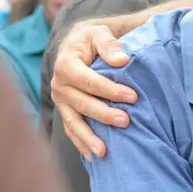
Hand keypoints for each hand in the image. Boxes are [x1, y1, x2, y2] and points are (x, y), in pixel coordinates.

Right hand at [51, 23, 135, 157]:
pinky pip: (71, 130)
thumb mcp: (99, 33)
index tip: (133, 96)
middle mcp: (59, 85)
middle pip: (82, 104)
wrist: (76, 45)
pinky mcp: (65, 111)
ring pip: (74, 122)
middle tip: (126, 121)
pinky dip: (81, 144)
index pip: (89, 81)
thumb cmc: (91, 40)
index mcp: (66, 65)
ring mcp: (60, 101)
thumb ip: (110, 45)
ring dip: (89, 138)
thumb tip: (123, 60)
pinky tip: (93, 158)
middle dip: (104, 114)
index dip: (111, 90)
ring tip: (104, 152)